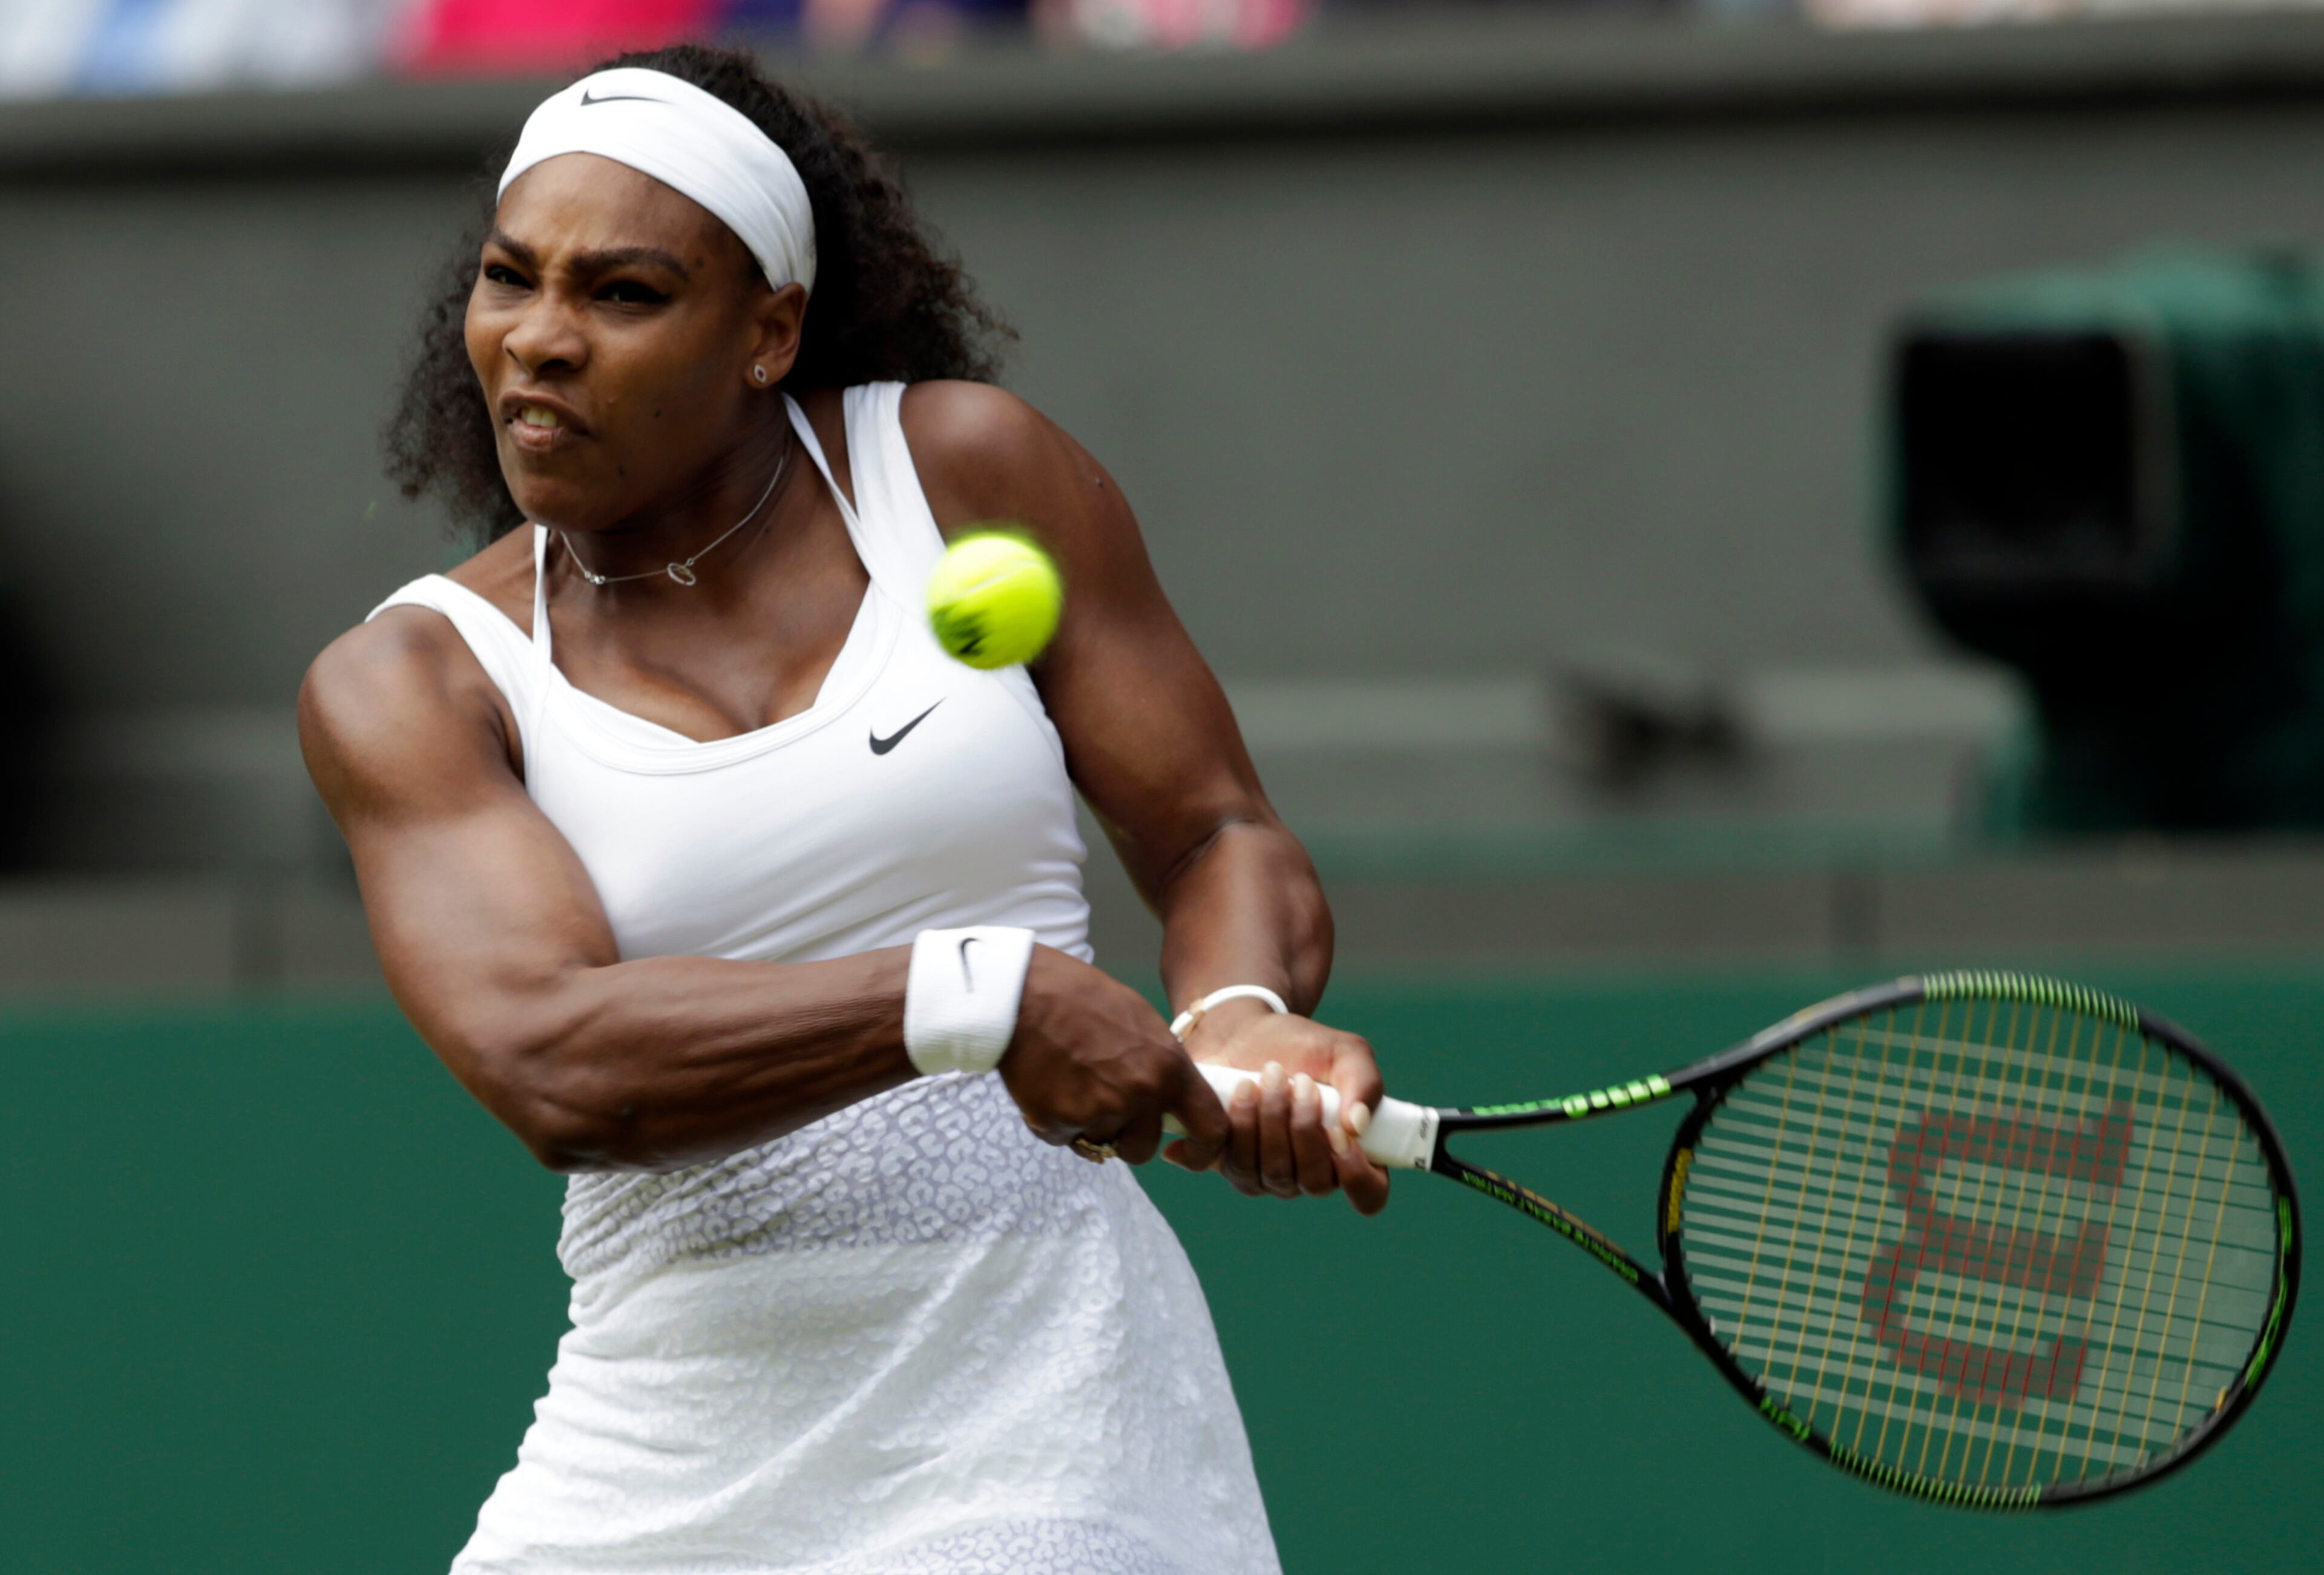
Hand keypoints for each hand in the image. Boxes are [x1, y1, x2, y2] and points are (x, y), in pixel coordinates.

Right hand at [998, 946, 1228, 1169]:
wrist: (1026, 994)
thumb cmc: (1085, 999)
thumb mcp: (1143, 1024)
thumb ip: (1162, 1067)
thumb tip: (1168, 1101)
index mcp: (1169, 1069)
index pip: (1210, 1128)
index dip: (1203, 1151)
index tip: (1183, 1154)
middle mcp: (1140, 1096)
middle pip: (1143, 1149)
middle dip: (1126, 1138)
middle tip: (1105, 1106)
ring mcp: (1099, 1112)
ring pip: (1101, 1144)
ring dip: (1089, 1126)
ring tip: (1072, 1084)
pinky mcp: (1059, 1123)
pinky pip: (1065, 1139)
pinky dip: (1056, 1121)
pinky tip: (1049, 1085)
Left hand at [1170, 1000, 1389, 1214]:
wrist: (1245, 1032)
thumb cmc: (1304, 1047)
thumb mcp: (1345, 1052)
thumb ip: (1364, 1082)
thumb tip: (1357, 1126)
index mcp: (1351, 1155)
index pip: (1368, 1195)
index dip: (1356, 1175)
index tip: (1338, 1131)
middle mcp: (1311, 1174)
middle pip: (1315, 1182)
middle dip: (1305, 1129)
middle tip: (1300, 1081)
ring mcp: (1271, 1177)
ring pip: (1274, 1173)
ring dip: (1272, 1120)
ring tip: (1270, 1074)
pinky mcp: (1233, 1166)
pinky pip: (1237, 1164)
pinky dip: (1241, 1124)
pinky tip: (1242, 1089)